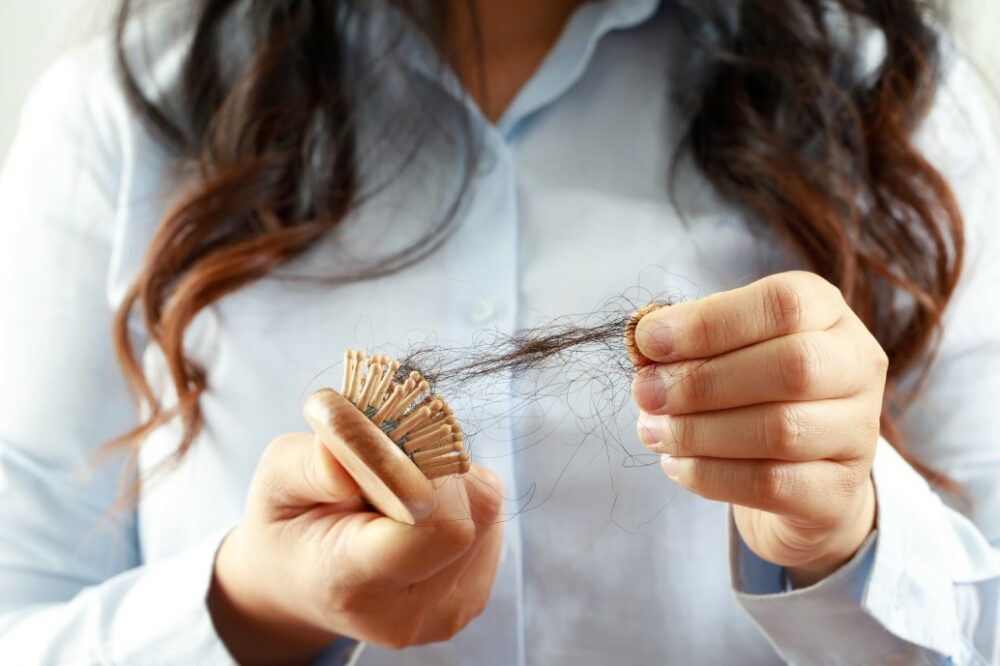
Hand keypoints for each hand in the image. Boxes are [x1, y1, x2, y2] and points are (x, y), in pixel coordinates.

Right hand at [208, 432, 502, 663]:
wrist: (301, 583)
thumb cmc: (289, 524)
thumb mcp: (275, 480)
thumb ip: (308, 464)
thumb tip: (352, 454)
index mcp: (351, 583)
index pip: (436, 529)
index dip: (428, 477)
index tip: (394, 449)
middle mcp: (407, 612)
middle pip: (468, 515)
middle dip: (436, 471)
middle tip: (391, 462)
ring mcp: (445, 613)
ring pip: (484, 511)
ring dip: (450, 483)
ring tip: (398, 491)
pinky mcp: (471, 599)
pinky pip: (489, 522)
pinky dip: (460, 502)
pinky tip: (418, 512)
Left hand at [631, 271, 882, 586]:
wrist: (798, 475)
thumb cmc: (748, 391)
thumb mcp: (720, 351)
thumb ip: (683, 343)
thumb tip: (641, 342)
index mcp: (826, 312)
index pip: (782, 304)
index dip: (709, 322)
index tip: (648, 342)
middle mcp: (855, 366)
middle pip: (791, 367)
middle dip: (702, 381)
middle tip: (645, 393)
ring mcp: (858, 433)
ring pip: (780, 430)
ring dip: (699, 432)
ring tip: (652, 431)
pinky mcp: (839, 492)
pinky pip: (772, 485)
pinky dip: (711, 475)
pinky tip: (676, 465)